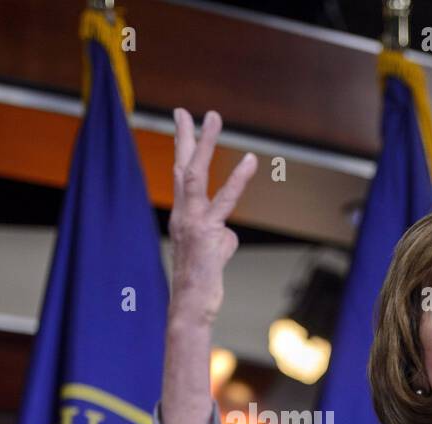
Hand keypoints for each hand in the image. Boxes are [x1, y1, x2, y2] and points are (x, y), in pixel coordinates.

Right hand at [169, 108, 256, 323]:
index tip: (182, 122)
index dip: (181, 148)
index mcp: (183, 217)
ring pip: (195, 175)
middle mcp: (182, 215)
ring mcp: (192, 222)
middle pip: (182, 167)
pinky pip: (224, 200)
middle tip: (183, 110)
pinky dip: (238, 179)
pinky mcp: (207, 232)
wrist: (192, 306)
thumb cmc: (203, 284)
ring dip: (204, 144)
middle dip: (184, 137)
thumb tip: (228, 233)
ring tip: (213, 117)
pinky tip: (250, 159)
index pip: (181, 176)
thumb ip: (221, 236)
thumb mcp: (215, 254)